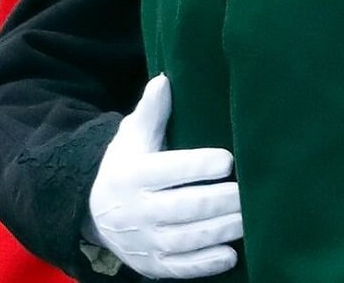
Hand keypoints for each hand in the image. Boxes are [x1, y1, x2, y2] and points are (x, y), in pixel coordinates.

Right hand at [86, 75, 242, 278]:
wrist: (94, 212)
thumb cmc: (127, 165)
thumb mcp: (133, 137)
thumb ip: (152, 111)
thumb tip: (164, 80)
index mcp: (133, 176)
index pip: (168, 170)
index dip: (198, 166)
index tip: (228, 160)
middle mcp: (136, 211)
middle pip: (183, 208)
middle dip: (219, 201)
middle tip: (249, 192)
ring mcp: (144, 242)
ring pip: (185, 239)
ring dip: (220, 230)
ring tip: (249, 218)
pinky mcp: (151, 265)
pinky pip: (179, 268)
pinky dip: (204, 264)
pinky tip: (230, 254)